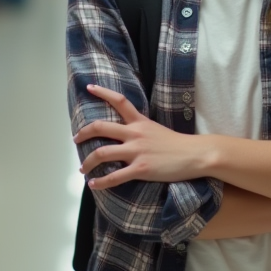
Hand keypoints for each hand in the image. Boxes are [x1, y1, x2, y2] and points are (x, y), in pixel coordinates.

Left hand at [74, 84, 204, 189]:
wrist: (194, 154)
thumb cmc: (177, 144)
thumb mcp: (156, 129)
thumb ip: (140, 129)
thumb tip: (126, 134)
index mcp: (140, 122)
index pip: (119, 101)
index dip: (102, 92)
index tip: (89, 87)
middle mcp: (135, 133)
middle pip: (101, 128)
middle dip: (83, 134)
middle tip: (76, 140)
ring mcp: (137, 151)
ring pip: (102, 153)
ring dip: (87, 162)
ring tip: (82, 168)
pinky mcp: (140, 169)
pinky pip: (114, 176)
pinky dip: (100, 181)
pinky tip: (94, 184)